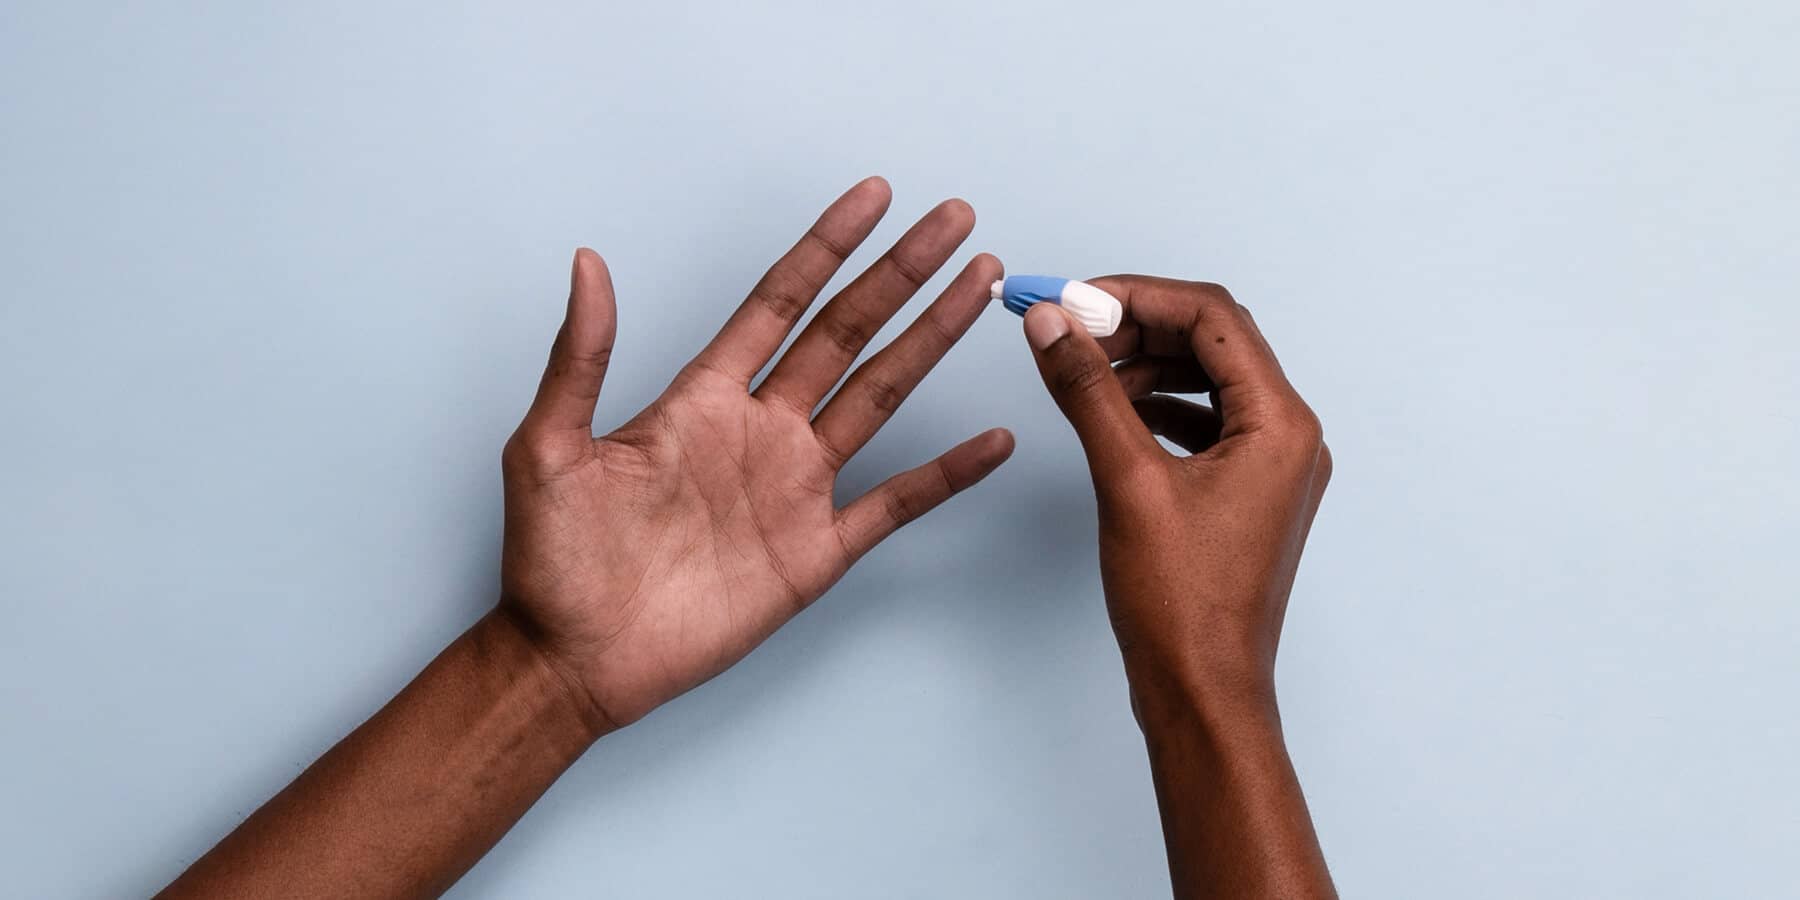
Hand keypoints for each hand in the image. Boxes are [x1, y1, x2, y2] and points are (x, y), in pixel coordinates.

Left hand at [499, 178, 1012, 731]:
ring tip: (981, 288)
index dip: (828, 246)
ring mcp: (795, 489)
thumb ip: (579, 357)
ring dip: (931, 341)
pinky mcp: (815, 552)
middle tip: (957, 221)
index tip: (875, 197)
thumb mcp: (548, 447)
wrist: (574, 659)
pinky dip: (948, 473)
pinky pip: (896, 503)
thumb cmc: (551, 557)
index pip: (781, 301)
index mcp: (703, 397)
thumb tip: (587, 261)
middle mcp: (761, 429)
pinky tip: (994, 441)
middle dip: (902, 274)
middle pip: (848, 332)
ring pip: (882, 396)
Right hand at [1020, 277, 1329, 707]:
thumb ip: (1089, 391)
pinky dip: (1159, 404)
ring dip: (1147, 362)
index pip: (1213, 317)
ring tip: (1084, 370)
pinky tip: (1115, 412)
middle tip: (1069, 329)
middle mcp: (1290, 436)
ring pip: (1210, 378)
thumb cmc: (1180, 603)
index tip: (1073, 300)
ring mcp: (1273, 465)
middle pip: (1214, 341)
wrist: (1202, 691)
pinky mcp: (1249, 491)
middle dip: (1139, 325)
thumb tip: (1052, 324)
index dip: (1138, 296)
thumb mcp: (1126, 480)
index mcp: (1281, 424)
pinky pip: (1207, 420)